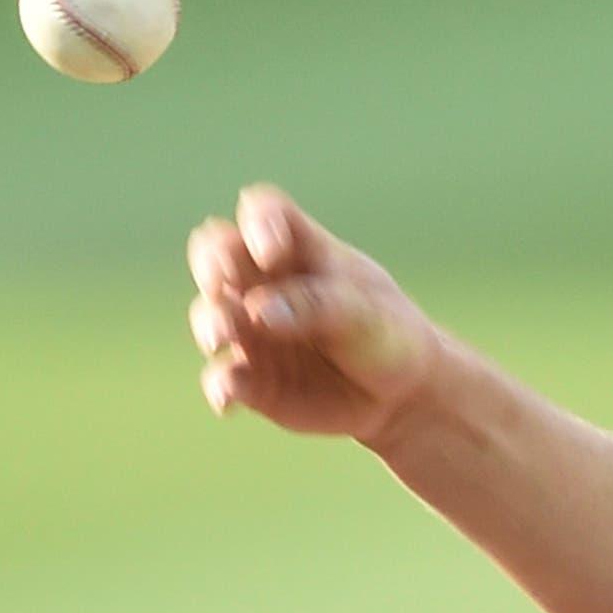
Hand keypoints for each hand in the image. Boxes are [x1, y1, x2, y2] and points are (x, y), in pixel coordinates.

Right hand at [185, 184, 441, 444]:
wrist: (401, 397)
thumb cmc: (388, 337)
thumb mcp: (367, 315)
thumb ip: (316, 306)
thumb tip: (259, 312)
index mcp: (300, 252)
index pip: (265, 214)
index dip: (257, 224)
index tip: (272, 252)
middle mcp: (265, 285)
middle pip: (217, 254)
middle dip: (212, 263)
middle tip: (223, 281)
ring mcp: (252, 331)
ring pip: (211, 315)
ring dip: (211, 322)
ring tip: (223, 335)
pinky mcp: (250, 379)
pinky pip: (222, 379)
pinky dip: (220, 386)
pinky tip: (228, 398)